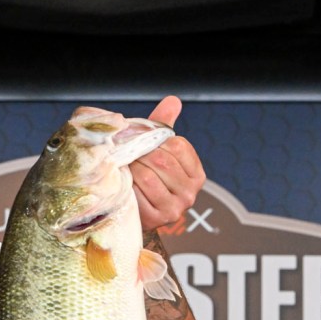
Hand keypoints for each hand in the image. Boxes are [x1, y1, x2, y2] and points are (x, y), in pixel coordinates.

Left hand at [131, 96, 206, 230]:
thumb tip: (172, 100)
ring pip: (148, 177)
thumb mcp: (158, 152)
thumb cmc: (147, 177)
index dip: (155, 140)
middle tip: (125, 153)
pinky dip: (127, 186)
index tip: (141, 143)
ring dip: (130, 169)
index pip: (177, 146)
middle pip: (162, 161)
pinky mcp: (157, 219)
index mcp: (197, 174)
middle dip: (139, 154)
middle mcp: (191, 193)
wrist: (137, 212)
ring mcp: (175, 208)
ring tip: (123, 166)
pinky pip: (138, 194)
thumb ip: (164, 128)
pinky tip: (124, 183)